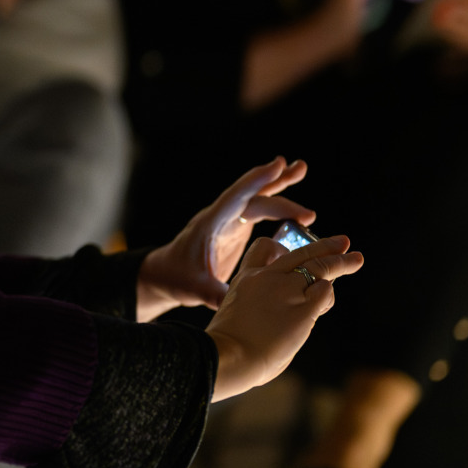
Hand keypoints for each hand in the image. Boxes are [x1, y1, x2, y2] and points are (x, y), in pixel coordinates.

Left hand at [137, 158, 313, 319]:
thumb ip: (214, 294)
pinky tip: (297, 208)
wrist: (166, 275)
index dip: (255, 182)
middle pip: (251, 195)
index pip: (235, 198)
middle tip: (300, 168)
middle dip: (275, 182)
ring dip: (279, 187)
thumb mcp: (195, 288)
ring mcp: (229, 222)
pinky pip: (259, 212)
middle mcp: (221, 218)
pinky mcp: (235, 229)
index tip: (277, 165)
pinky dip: (278, 207)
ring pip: (257, 200)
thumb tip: (235, 301)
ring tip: (300, 169)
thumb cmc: (176, 278)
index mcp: (210, 225)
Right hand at [207, 234, 362, 402]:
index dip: (282, 247)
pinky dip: (327, 296)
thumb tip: (285, 320)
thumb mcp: (235, 313)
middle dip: (326, 246)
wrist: (228, 356)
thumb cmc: (229, 346)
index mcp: (247, 278)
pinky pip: (324, 292)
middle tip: (343, 242)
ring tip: (356, 260)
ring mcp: (286, 291)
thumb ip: (259, 307)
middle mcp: (268, 278)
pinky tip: (324, 303)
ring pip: (320, 267)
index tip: (293, 252)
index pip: (265, 248)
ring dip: (341, 263)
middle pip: (302, 252)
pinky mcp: (303, 309)